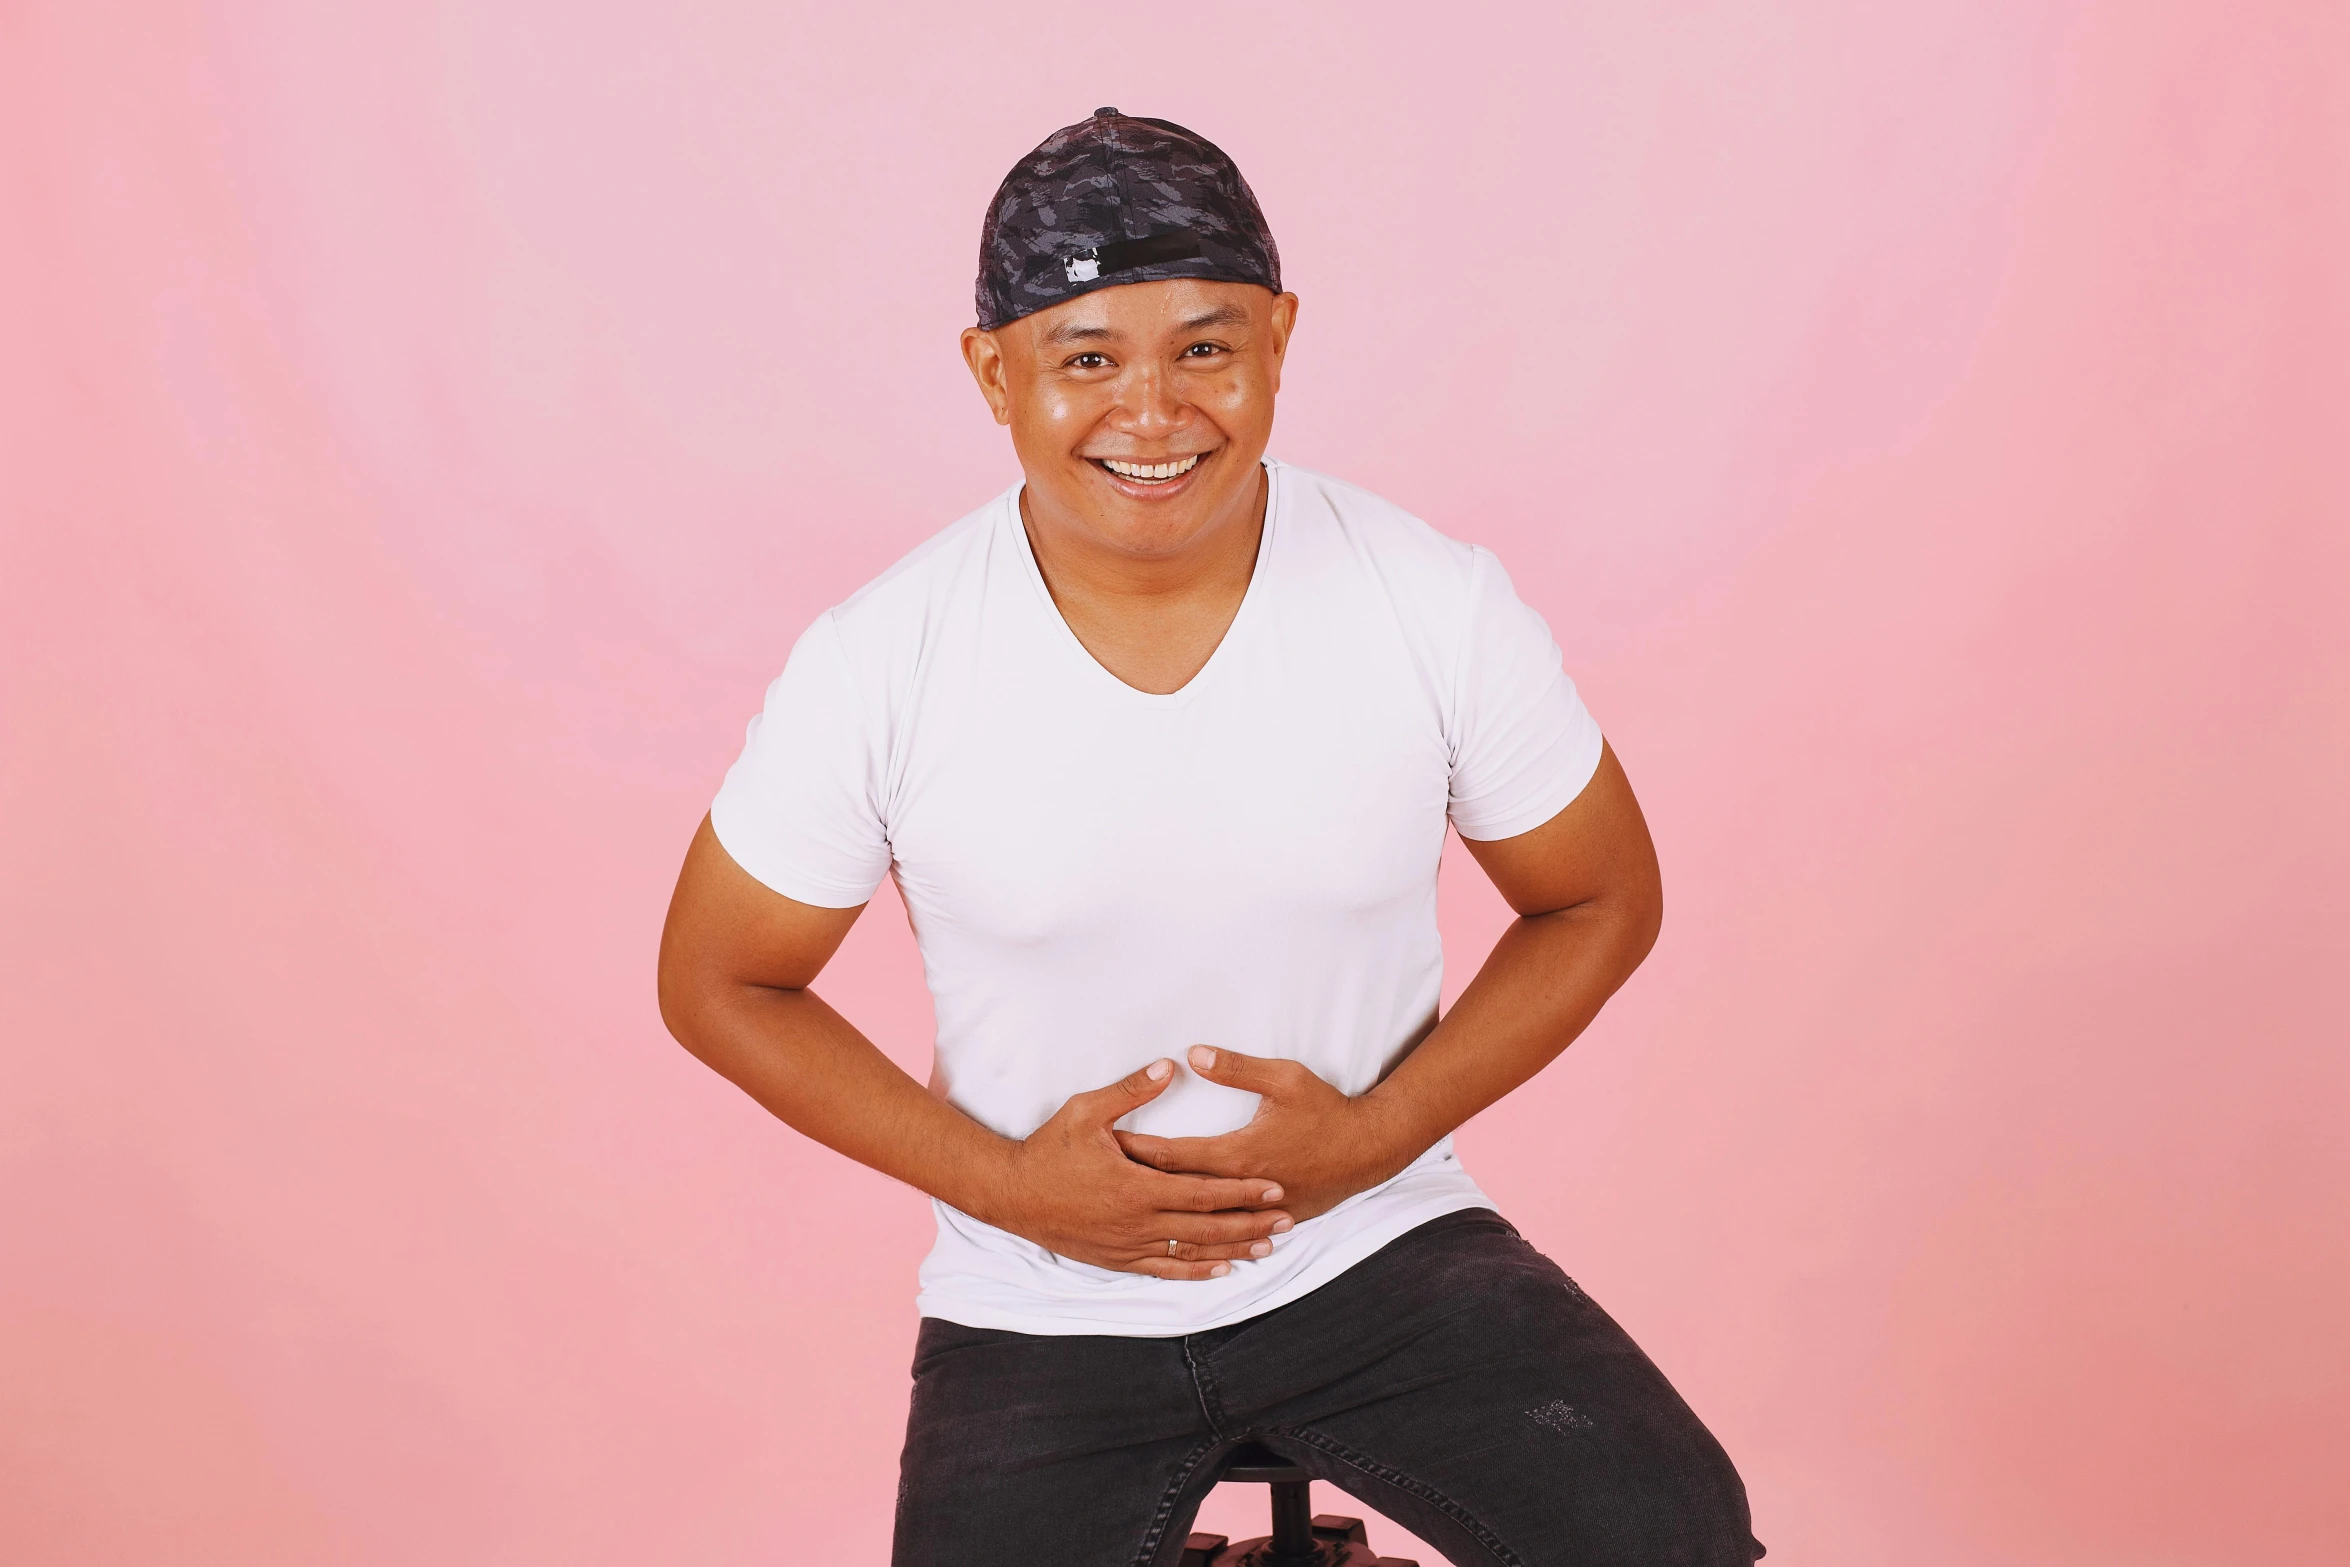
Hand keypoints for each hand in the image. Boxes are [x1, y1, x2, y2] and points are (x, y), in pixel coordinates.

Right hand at [979, 1058, 1294, 1280]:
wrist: (1010, 1194)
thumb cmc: (1047, 1150)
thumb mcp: (1087, 1111)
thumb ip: (1132, 1092)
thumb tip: (1171, 1066)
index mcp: (1138, 1186)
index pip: (1205, 1191)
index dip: (1243, 1190)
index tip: (1275, 1186)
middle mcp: (1139, 1222)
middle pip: (1209, 1226)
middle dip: (1252, 1223)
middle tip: (1287, 1220)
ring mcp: (1128, 1246)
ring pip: (1193, 1252)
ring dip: (1233, 1251)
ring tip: (1267, 1248)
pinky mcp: (1117, 1260)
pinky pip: (1164, 1270)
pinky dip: (1196, 1271)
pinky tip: (1221, 1271)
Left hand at [1114, 1047, 1422, 1223]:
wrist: (1370, 1150)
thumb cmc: (1327, 1110)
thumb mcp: (1284, 1078)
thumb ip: (1236, 1068)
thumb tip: (1191, 1055)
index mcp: (1239, 1153)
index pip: (1174, 1156)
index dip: (1138, 1151)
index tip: (1105, 1146)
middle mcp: (1243, 1188)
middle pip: (1177, 1192)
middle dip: (1139, 1185)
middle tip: (1100, 1183)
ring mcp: (1257, 1210)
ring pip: (1200, 1224)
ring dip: (1165, 1218)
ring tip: (1128, 1219)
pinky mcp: (1270, 1220)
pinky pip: (1227, 1236)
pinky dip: (1201, 1241)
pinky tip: (1181, 1245)